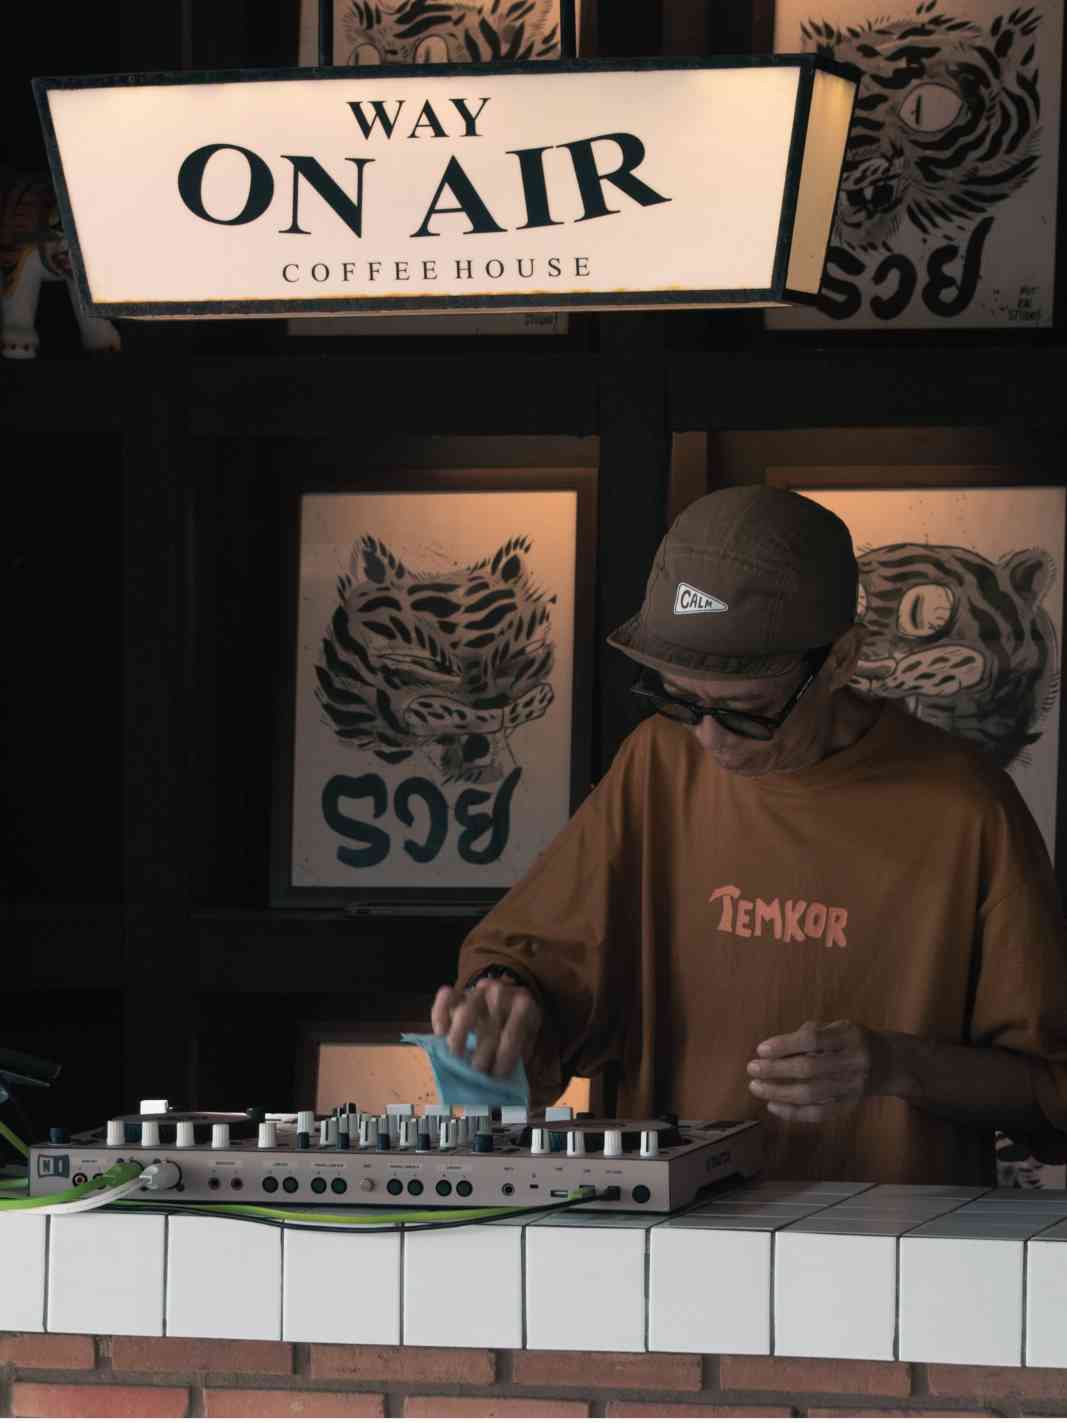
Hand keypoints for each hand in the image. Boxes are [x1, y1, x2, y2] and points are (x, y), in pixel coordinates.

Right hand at [431, 978, 541, 1077]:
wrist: (507, 998)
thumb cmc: (517, 1024)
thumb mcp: (529, 1035)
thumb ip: (520, 1051)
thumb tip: (502, 1076)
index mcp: (523, 1005)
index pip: (511, 1036)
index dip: (503, 1060)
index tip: (496, 1075)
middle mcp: (500, 992)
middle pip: (487, 1027)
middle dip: (481, 1056)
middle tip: (477, 1072)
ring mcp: (478, 990)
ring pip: (464, 1012)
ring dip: (458, 1039)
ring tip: (457, 1056)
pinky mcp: (459, 991)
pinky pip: (445, 998)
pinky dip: (440, 1017)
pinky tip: (442, 1035)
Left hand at [746, 1019, 897, 1122]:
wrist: (890, 1063)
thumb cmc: (852, 1040)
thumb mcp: (837, 1027)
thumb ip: (811, 1034)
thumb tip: (774, 1050)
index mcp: (848, 1036)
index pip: (813, 1040)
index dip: (785, 1045)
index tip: (761, 1049)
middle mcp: (853, 1062)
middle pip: (810, 1069)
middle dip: (776, 1070)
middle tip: (752, 1069)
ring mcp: (852, 1087)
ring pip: (812, 1094)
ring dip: (779, 1092)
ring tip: (756, 1087)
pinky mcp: (849, 1106)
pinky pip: (819, 1114)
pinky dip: (793, 1112)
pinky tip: (773, 1105)